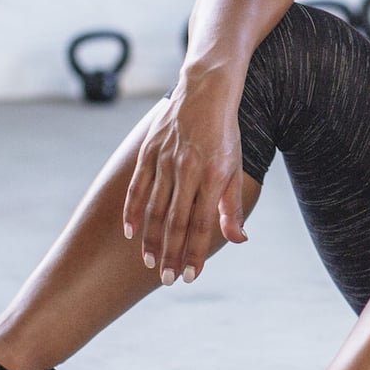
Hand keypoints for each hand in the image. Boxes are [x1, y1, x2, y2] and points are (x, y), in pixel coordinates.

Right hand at [121, 80, 249, 285]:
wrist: (205, 89)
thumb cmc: (225, 133)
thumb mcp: (235, 167)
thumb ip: (232, 206)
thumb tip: (239, 240)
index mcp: (213, 175)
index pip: (201, 224)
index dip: (195, 252)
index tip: (190, 276)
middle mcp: (187, 170)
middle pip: (176, 221)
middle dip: (172, 254)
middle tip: (168, 280)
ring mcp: (165, 161)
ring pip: (155, 208)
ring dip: (152, 240)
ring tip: (150, 264)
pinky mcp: (149, 152)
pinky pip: (137, 187)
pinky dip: (133, 212)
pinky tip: (131, 233)